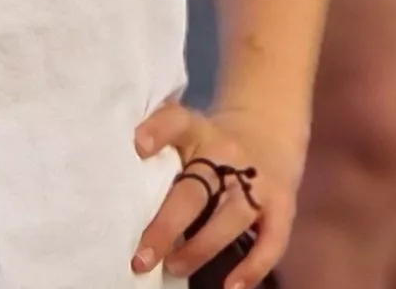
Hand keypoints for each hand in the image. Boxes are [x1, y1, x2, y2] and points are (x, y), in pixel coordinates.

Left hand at [131, 100, 299, 285]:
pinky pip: (271, 240)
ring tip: (174, 267)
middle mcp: (229, 155)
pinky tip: (230, 287)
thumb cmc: (212, 141)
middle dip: (167, 225)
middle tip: (141, 258)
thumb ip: (161, 149)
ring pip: (230, 217)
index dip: (159, 131)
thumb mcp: (188, 131)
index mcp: (200, 132)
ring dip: (200, 247)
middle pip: (196, 190)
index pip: (178, 122)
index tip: (137, 147)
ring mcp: (258, 182)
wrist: (270, 127)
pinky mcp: (282, 206)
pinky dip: (253, 267)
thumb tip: (114, 181)